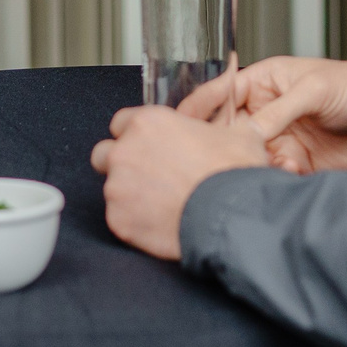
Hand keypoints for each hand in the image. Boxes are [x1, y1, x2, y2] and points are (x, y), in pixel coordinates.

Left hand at [92, 105, 270, 259]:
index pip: (121, 122)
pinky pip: (120, 219)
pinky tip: (160, 224)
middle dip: (121, 164)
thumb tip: (242, 130)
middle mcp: (124, 151)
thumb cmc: (233, 173)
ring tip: (160, 205)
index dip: (134, 135)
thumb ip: (224, 130)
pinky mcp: (118, 220)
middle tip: (148, 177)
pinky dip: (135, 222)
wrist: (232, 217)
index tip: (148, 147)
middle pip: (105, 154)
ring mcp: (117, 187)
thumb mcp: (240, 136)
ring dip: (130, 195)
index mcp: (148, 123)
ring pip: (112, 189)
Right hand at [180, 56, 346, 174]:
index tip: (179, 124)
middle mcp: (267, 112)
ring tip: (274, 163)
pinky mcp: (295, 166)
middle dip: (225, 145)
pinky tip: (291, 173)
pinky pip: (271, 176)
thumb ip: (278, 111)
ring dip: (252, 165)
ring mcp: (279, 140)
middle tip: (225, 154)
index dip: (199, 108)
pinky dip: (275, 179)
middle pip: (228, 132)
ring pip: (248, 158)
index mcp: (264, 82)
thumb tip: (248, 131)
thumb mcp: (314, 90)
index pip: (220, 94)